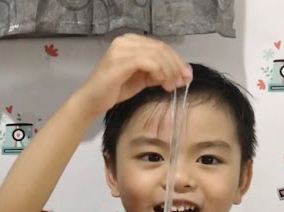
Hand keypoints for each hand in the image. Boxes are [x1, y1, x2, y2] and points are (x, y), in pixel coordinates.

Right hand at [77, 34, 191, 114]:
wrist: (95, 98)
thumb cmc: (118, 88)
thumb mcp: (143, 79)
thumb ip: (159, 73)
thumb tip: (180, 75)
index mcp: (132, 41)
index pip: (161, 46)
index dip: (177, 60)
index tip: (187, 76)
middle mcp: (127, 41)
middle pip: (161, 48)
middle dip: (176, 65)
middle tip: (183, 82)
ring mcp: (122, 49)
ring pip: (157, 54)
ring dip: (169, 71)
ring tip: (171, 86)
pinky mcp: (121, 60)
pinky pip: (149, 62)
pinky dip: (160, 73)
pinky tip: (163, 84)